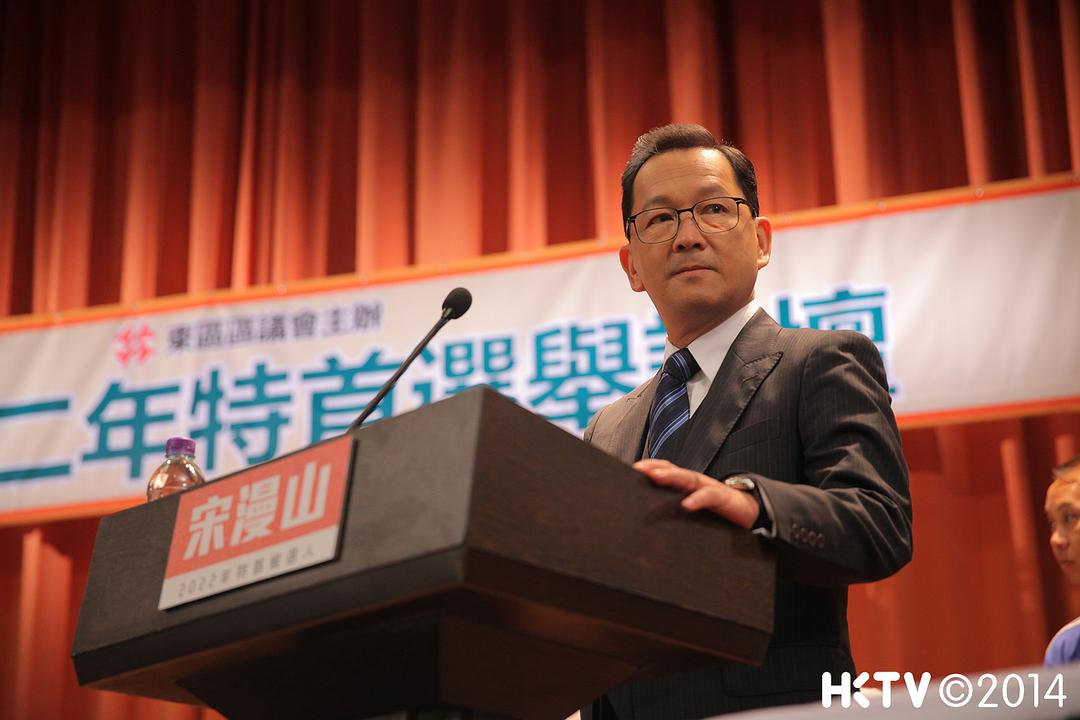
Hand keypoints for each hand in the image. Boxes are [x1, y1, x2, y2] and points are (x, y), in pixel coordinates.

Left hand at [632, 459, 758, 529]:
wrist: (751, 513)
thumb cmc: (719, 511)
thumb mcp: (694, 507)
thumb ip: (676, 508)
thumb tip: (652, 514)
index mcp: (689, 484)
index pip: (668, 469)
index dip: (651, 466)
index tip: (631, 469)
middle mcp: (698, 482)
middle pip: (675, 470)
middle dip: (656, 468)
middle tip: (638, 469)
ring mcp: (710, 488)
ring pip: (689, 478)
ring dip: (671, 476)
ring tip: (656, 477)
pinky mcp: (724, 498)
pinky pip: (709, 496)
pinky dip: (697, 499)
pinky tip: (686, 505)